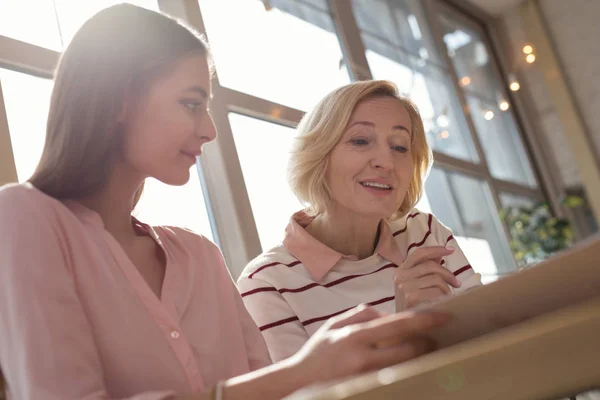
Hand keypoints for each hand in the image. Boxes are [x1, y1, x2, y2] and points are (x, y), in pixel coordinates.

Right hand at [289, 305, 450, 384]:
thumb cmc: (318, 351)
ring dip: (419, 358)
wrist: (298, 381)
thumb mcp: (334, 324)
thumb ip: (361, 314)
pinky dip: (405, 371)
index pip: (397, 325)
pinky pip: (394, 379)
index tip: (444, 315)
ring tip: (424, 350)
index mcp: (354, 335)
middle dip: (427, 343)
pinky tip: (409, 366)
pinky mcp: (365, 389)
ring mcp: (365, 378)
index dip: (424, 320)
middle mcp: (361, 357)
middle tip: (435, 338)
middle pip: (408, 350)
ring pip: (405, 367)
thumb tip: (387, 314)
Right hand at [395, 246, 460, 310]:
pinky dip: (444, 296)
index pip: (419, 253)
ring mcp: (404, 287)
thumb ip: (426, 268)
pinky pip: (436, 291)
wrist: (404, 330)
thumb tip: (440, 253)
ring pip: (436, 279)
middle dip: (448, 273)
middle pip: (431, 265)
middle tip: (457, 283)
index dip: (436, 249)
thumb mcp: (416, 285)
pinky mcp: (411, 298)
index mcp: (400, 271)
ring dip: (447, 288)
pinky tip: (443, 303)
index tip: (451, 250)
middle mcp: (399, 276)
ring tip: (447, 296)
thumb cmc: (414, 306)